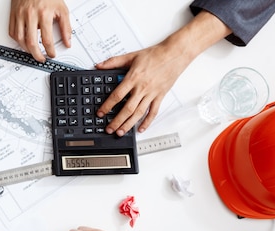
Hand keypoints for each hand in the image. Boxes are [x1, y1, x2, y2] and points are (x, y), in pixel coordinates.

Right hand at [9, 0, 70, 61]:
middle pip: (31, 43)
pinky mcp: (13, 14)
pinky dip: (17, 40)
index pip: (46, 39)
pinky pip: (12, 32)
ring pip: (20, 39)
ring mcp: (20, 15)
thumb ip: (66, 27)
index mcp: (44, 14)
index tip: (52, 54)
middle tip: (41, 58)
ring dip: (26, 49)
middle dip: (37, 55)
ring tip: (33, 51)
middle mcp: (30, 15)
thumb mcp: (62, 9)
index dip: (50, 50)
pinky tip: (23, 41)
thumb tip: (68, 42)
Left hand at [96, 10, 232, 135]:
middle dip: (117, 121)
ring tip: (121, 132)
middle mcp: (142, 88)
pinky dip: (147, 122)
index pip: (117, 95)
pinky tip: (140, 128)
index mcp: (134, 78)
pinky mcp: (160, 96)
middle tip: (109, 129)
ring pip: (139, 113)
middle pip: (127, 108)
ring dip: (129, 124)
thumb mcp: (131, 56)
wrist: (175, 54)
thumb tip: (99, 65)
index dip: (107, 106)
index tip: (101, 113)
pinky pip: (153, 112)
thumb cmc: (155, 55)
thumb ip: (113, 62)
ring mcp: (152, 93)